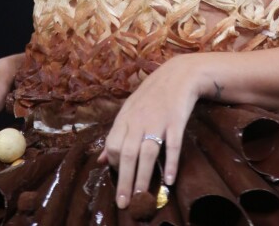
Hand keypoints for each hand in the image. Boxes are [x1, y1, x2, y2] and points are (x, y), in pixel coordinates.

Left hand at [99, 54, 207, 209]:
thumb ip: (116, 135)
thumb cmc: (152, 95)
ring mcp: (159, 121)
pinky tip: (169, 180)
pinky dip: (171, 163)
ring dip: (143, 177)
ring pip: (147, 153)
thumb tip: (100, 160)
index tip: (117, 179)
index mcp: (126, 118)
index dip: (113, 164)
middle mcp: (139, 120)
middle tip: (123, 203)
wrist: (178, 74)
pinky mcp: (176, 121)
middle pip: (127, 153)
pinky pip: (173, 145)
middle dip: (124, 180)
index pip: (112, 144)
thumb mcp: (130, 110)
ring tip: (141, 198)